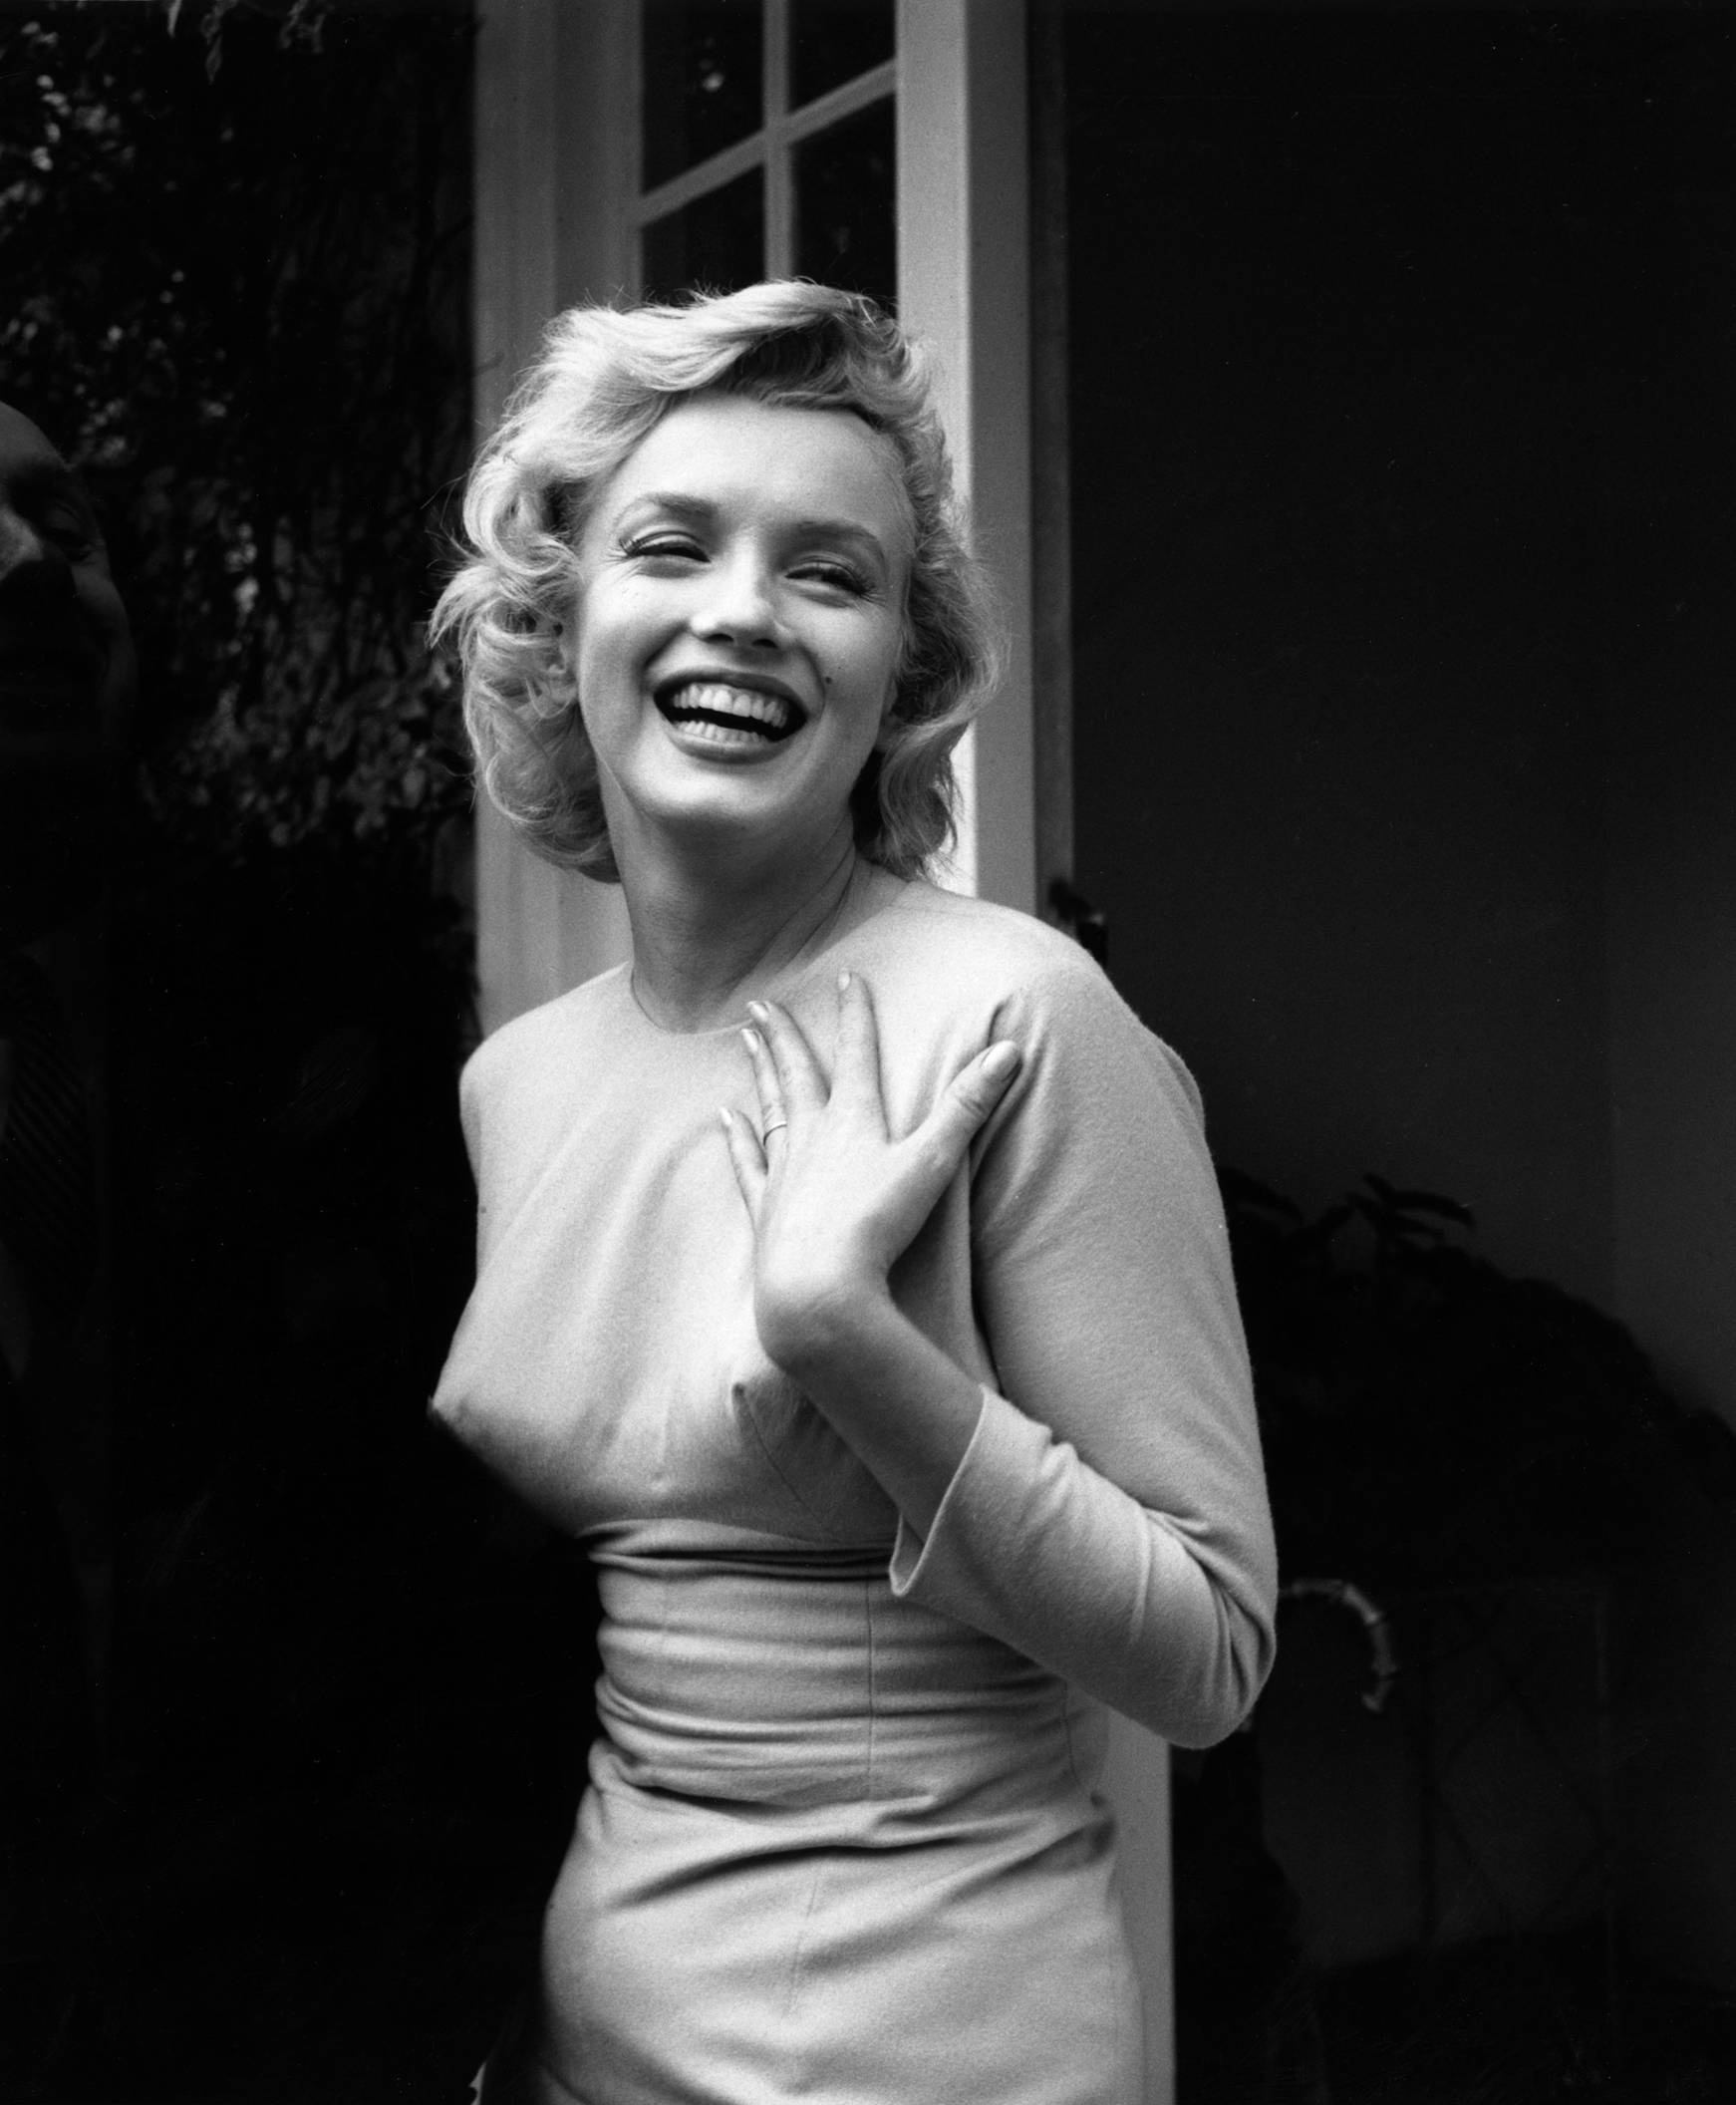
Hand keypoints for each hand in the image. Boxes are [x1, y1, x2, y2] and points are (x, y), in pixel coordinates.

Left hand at [720, 971, 1020, 1374]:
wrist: (816, 1286)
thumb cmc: (877, 1225)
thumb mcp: (933, 1161)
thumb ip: (968, 1105)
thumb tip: (1008, 1051)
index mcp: (854, 1117)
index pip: (858, 1052)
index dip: (856, 1013)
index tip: (847, 978)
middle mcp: (813, 1134)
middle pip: (798, 1072)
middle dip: (785, 1034)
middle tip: (763, 1003)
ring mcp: (784, 1169)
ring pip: (770, 1106)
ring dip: (760, 1071)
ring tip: (745, 1039)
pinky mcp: (766, 1207)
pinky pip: (747, 1161)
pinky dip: (736, 1137)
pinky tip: (725, 1117)